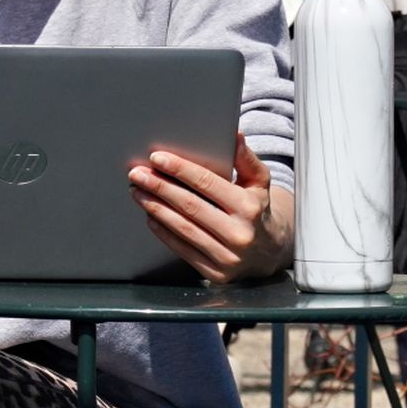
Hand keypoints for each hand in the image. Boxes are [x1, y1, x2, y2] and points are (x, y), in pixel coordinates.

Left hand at [131, 132, 292, 282]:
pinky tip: (150, 215)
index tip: (157, 158)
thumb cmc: (257, 209)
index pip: (208, 184)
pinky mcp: (215, 273)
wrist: (269, 252)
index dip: (180, 169)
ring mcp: (227, 257)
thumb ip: (246, 158)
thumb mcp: (259, 182)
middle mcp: (240, 234)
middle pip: (190, 206)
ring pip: (183, 228)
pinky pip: (182, 249)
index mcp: (250, 207)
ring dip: (155, 208)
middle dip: (160, 187)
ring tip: (138, 192)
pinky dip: (163, 231)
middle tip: (137, 173)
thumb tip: (235, 134)